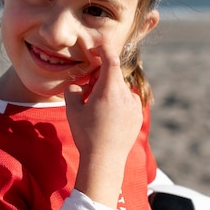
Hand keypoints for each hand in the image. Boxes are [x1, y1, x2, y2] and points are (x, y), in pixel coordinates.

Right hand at [64, 41, 142, 206]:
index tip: (95, 49)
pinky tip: (108, 117)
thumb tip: (78, 85)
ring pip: (121, 88)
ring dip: (110, 90)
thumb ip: (73, 91)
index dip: (103, 50)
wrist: (104, 160)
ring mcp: (134, 105)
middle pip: (115, 74)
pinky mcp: (138, 115)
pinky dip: (118, 101)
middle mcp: (125, 95)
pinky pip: (128, 100)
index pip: (111, 59)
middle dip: (101, 76)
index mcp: (109, 90)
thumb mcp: (72, 110)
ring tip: (97, 107)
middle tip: (88, 89)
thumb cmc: (86, 135)